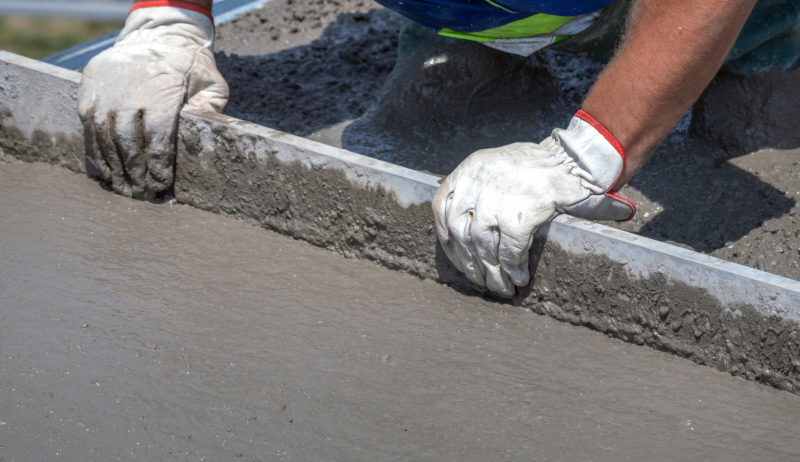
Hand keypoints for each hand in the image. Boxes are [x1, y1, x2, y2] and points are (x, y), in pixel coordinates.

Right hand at [77, 4, 227, 198]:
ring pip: (104, 137)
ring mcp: (105, 90)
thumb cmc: (190, 66)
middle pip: (128, 142)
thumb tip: (209, 141)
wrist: (158, 35)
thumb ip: (211, 110)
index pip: (157, 138)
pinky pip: (88, 126)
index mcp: (161, 92)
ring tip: (122, 189)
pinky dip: (95, 151)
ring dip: (113, 167)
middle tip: (141, 194)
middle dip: (135, 173)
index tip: (161, 186)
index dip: (158, 165)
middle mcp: (129, 92)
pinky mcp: (88, 90)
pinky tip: (104, 171)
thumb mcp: (212, 83)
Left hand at [432, 111, 634, 297]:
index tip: (456, 257)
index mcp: (470, 168)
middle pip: (460, 231)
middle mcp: (478, 180)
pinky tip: (519, 278)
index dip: (445, 237)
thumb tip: (462, 234)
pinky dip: (513, 267)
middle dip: (470, 262)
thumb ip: (478, 191)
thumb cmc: (538, 167)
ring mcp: (498, 196)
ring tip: (502, 287)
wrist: (575, 158)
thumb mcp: (497, 167)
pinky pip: (510, 249)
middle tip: (481, 281)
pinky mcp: (521, 212)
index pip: (441, 207)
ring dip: (492, 271)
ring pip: (483, 245)